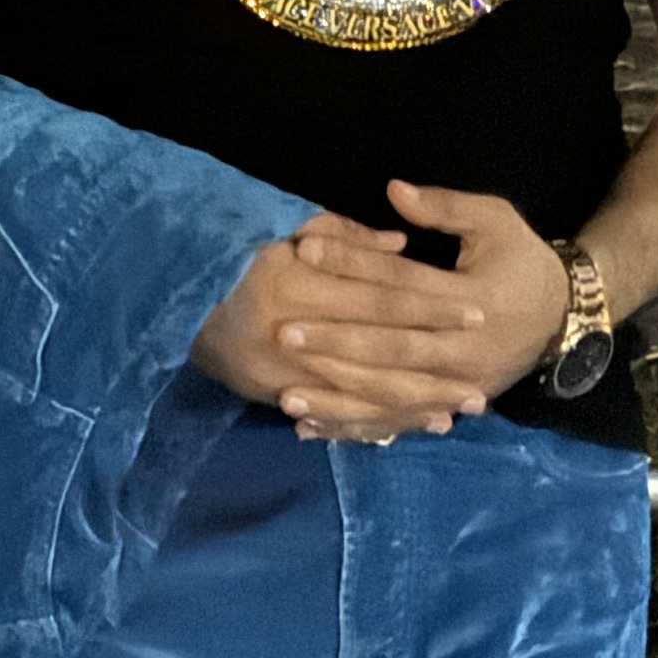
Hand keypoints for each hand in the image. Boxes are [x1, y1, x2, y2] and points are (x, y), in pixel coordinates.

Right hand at [188, 212, 487, 434]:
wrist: (176, 304)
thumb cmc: (237, 257)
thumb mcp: (284, 229)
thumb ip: (340, 234)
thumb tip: (399, 244)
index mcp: (300, 285)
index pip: (381, 298)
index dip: (432, 307)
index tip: (477, 315)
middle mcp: (294, 336)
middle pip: (380, 355)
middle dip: (435, 371)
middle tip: (482, 384)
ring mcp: (285, 374)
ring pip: (362, 393)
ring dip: (414, 405)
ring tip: (458, 412)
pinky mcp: (276, 397)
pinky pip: (334, 414)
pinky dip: (376, 422)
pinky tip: (409, 428)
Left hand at [271, 181, 572, 443]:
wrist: (565, 319)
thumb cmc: (523, 261)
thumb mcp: (496, 222)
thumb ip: (445, 208)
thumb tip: (393, 191)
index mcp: (474, 301)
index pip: (401, 284)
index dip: (353, 265)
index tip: (303, 252)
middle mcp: (465, 351)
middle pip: (391, 349)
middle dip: (335, 344)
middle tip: (284, 334)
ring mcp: (458, 385)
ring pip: (391, 396)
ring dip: (337, 399)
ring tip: (287, 397)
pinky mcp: (449, 406)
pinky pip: (397, 422)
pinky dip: (354, 428)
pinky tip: (311, 429)